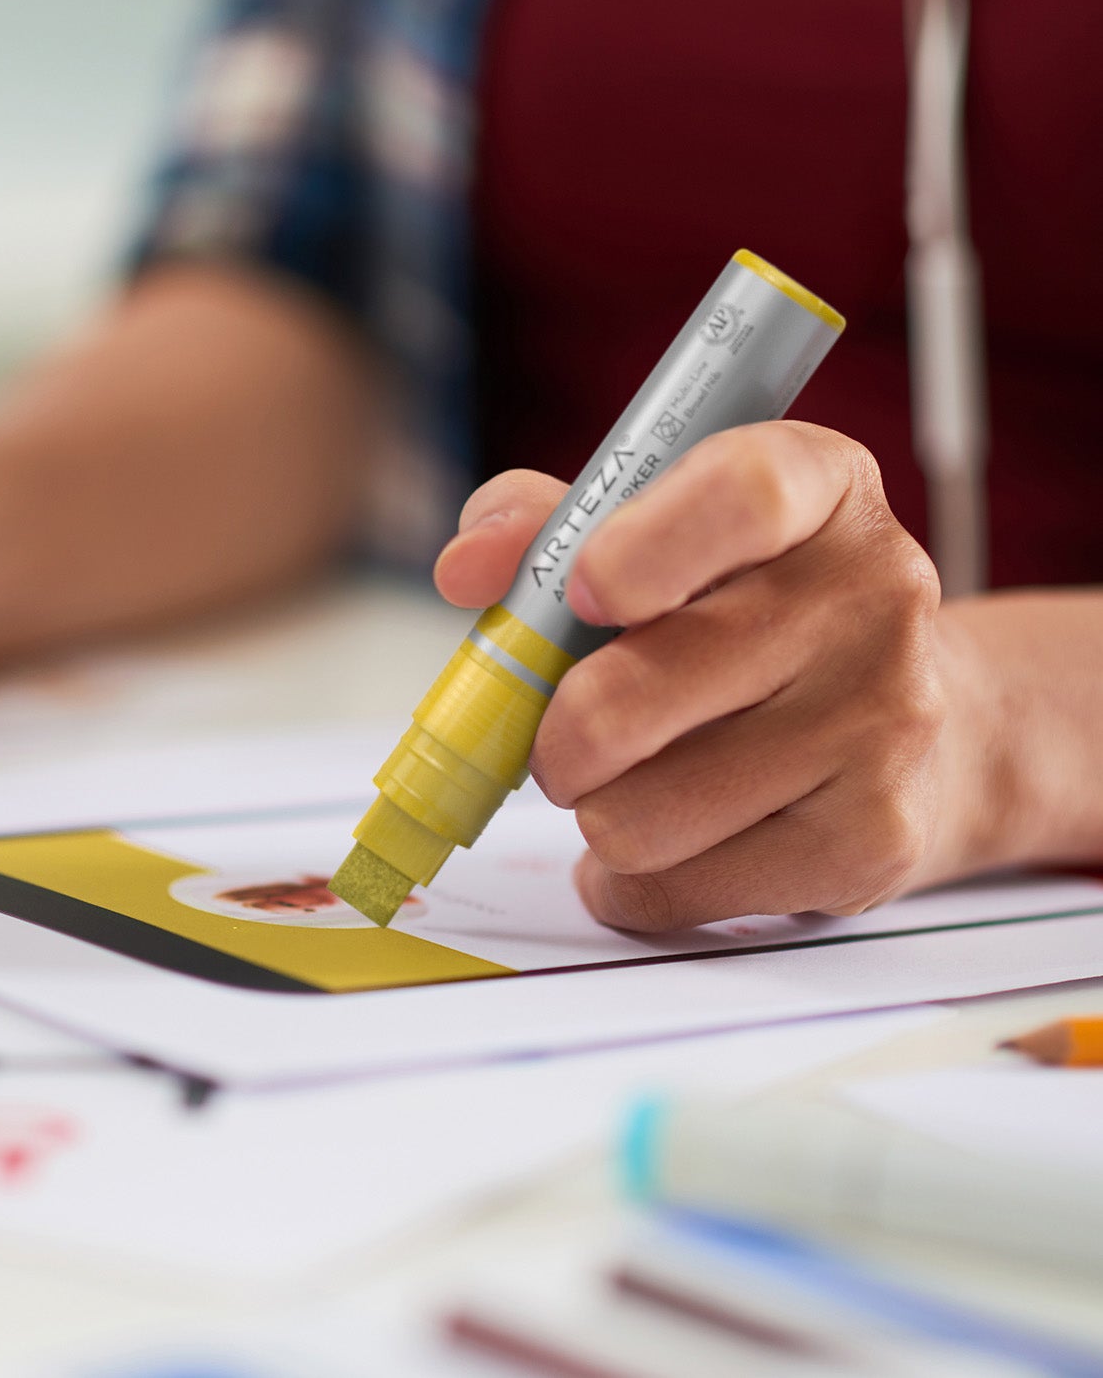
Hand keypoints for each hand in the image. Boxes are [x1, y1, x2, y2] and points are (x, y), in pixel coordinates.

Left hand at [435, 422, 993, 930]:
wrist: (916, 738)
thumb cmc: (746, 623)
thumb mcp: (664, 539)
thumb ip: (552, 527)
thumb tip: (464, 567)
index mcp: (820, 491)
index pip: (743, 494)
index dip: (641, 547)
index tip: (581, 590)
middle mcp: (875, 594)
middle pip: (634, 695)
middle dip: (555, 737)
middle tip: (565, 738)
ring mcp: (885, 723)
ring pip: (636, 814)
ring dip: (599, 811)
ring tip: (634, 783)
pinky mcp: (873, 841)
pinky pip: (676, 889)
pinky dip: (635, 881)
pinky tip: (676, 841)